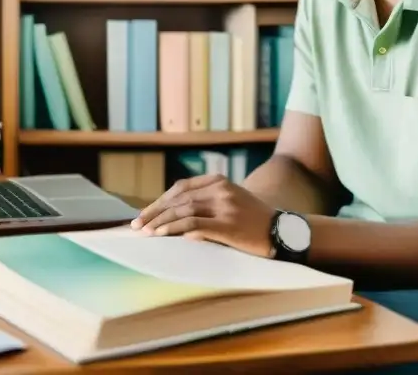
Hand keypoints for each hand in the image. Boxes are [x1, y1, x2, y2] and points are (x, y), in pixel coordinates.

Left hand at [130, 173, 276, 256]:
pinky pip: (194, 224)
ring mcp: (225, 206)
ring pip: (183, 210)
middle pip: (178, 199)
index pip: (181, 188)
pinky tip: (161, 235)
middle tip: (136, 225)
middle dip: (154, 212)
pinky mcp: (228, 224)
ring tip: (144, 232)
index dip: (160, 201)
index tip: (144, 214)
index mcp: (218, 181)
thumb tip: (172, 216)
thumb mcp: (230, 202)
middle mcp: (220, 189)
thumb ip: (205, 203)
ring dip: (160, 222)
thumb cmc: (253, 220)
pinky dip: (175, 229)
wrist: (281, 231)